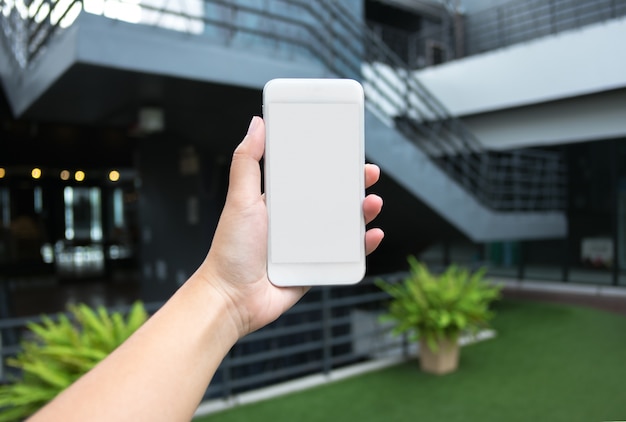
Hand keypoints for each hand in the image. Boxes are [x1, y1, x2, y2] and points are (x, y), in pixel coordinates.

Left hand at [199, 116, 383, 336]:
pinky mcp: (316, 267)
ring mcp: (308, 245)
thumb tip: (256, 124)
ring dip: (363, 212)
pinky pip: (345, 255)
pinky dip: (362, 246)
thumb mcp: (240, 199)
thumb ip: (247, 162)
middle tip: (368, 174)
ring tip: (372, 203)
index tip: (346, 150)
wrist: (232, 298)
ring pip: (343, 225)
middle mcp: (295, 222)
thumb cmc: (231, 249)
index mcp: (279, 202)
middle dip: (354, 185)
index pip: (309, 176)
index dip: (330, 163)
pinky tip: (372, 235)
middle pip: (332, 198)